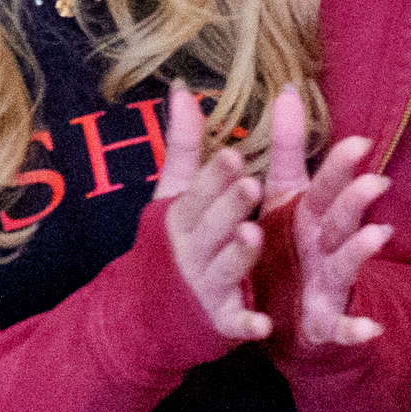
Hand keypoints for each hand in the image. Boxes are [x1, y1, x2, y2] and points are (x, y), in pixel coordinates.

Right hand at [140, 87, 272, 344]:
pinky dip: (247, 324)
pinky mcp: (220, 322)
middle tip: (251, 184)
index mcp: (180, 219)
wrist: (146, 315)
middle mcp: (190, 252)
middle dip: (229, 207)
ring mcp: (204, 288)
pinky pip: (235, 323)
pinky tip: (264, 324)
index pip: (197, 193)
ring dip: (237, 256)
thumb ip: (182, 145)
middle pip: (210, 228)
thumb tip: (181, 87)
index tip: (234, 154)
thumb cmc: (172, 242)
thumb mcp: (173, 194)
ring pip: (223, 270)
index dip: (214, 176)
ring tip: (254, 235)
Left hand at [244, 87, 399, 351]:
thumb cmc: (294, 243)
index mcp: (313, 214)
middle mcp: (327, 245)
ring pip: (346, 264)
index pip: (328, 184)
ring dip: (361, 251)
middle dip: (356, 202)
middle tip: (373, 181)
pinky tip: (369, 329)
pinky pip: (342, 326)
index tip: (358, 142)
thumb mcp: (286, 194)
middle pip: (341, 220)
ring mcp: (330, 284)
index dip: (342, 165)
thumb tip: (287, 89)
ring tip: (377, 235)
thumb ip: (287, 147)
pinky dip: (356, 329)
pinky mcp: (326, 322)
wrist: (295, 312)